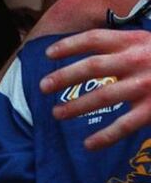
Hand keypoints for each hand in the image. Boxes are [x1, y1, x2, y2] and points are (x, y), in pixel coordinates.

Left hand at [40, 26, 150, 148]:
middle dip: (64, 77)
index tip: (48, 55)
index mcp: (133, 41)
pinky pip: (124, 126)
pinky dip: (105, 136)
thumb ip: (122, 44)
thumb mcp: (146, 41)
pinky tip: (88, 144)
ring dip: (77, 106)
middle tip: (42, 87)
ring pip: (103, 97)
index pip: (93, 39)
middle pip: (91, 67)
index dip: (68, 46)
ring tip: (57, 114)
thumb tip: (91, 47)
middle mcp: (136, 60)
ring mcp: (144, 86)